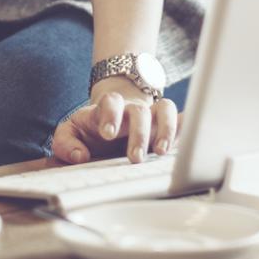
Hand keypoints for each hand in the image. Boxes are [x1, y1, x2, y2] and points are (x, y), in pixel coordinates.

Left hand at [49, 77, 177, 165]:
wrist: (109, 123)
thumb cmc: (89, 131)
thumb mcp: (70, 134)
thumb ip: (66, 143)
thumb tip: (79, 156)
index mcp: (108, 109)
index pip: (111, 101)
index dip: (111, 114)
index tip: (107, 133)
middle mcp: (132, 110)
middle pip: (140, 111)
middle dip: (140, 133)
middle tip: (135, 157)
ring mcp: (151, 117)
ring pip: (165, 110)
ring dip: (166, 129)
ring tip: (161, 152)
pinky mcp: (165, 127)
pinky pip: (181, 121)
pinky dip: (188, 126)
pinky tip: (192, 137)